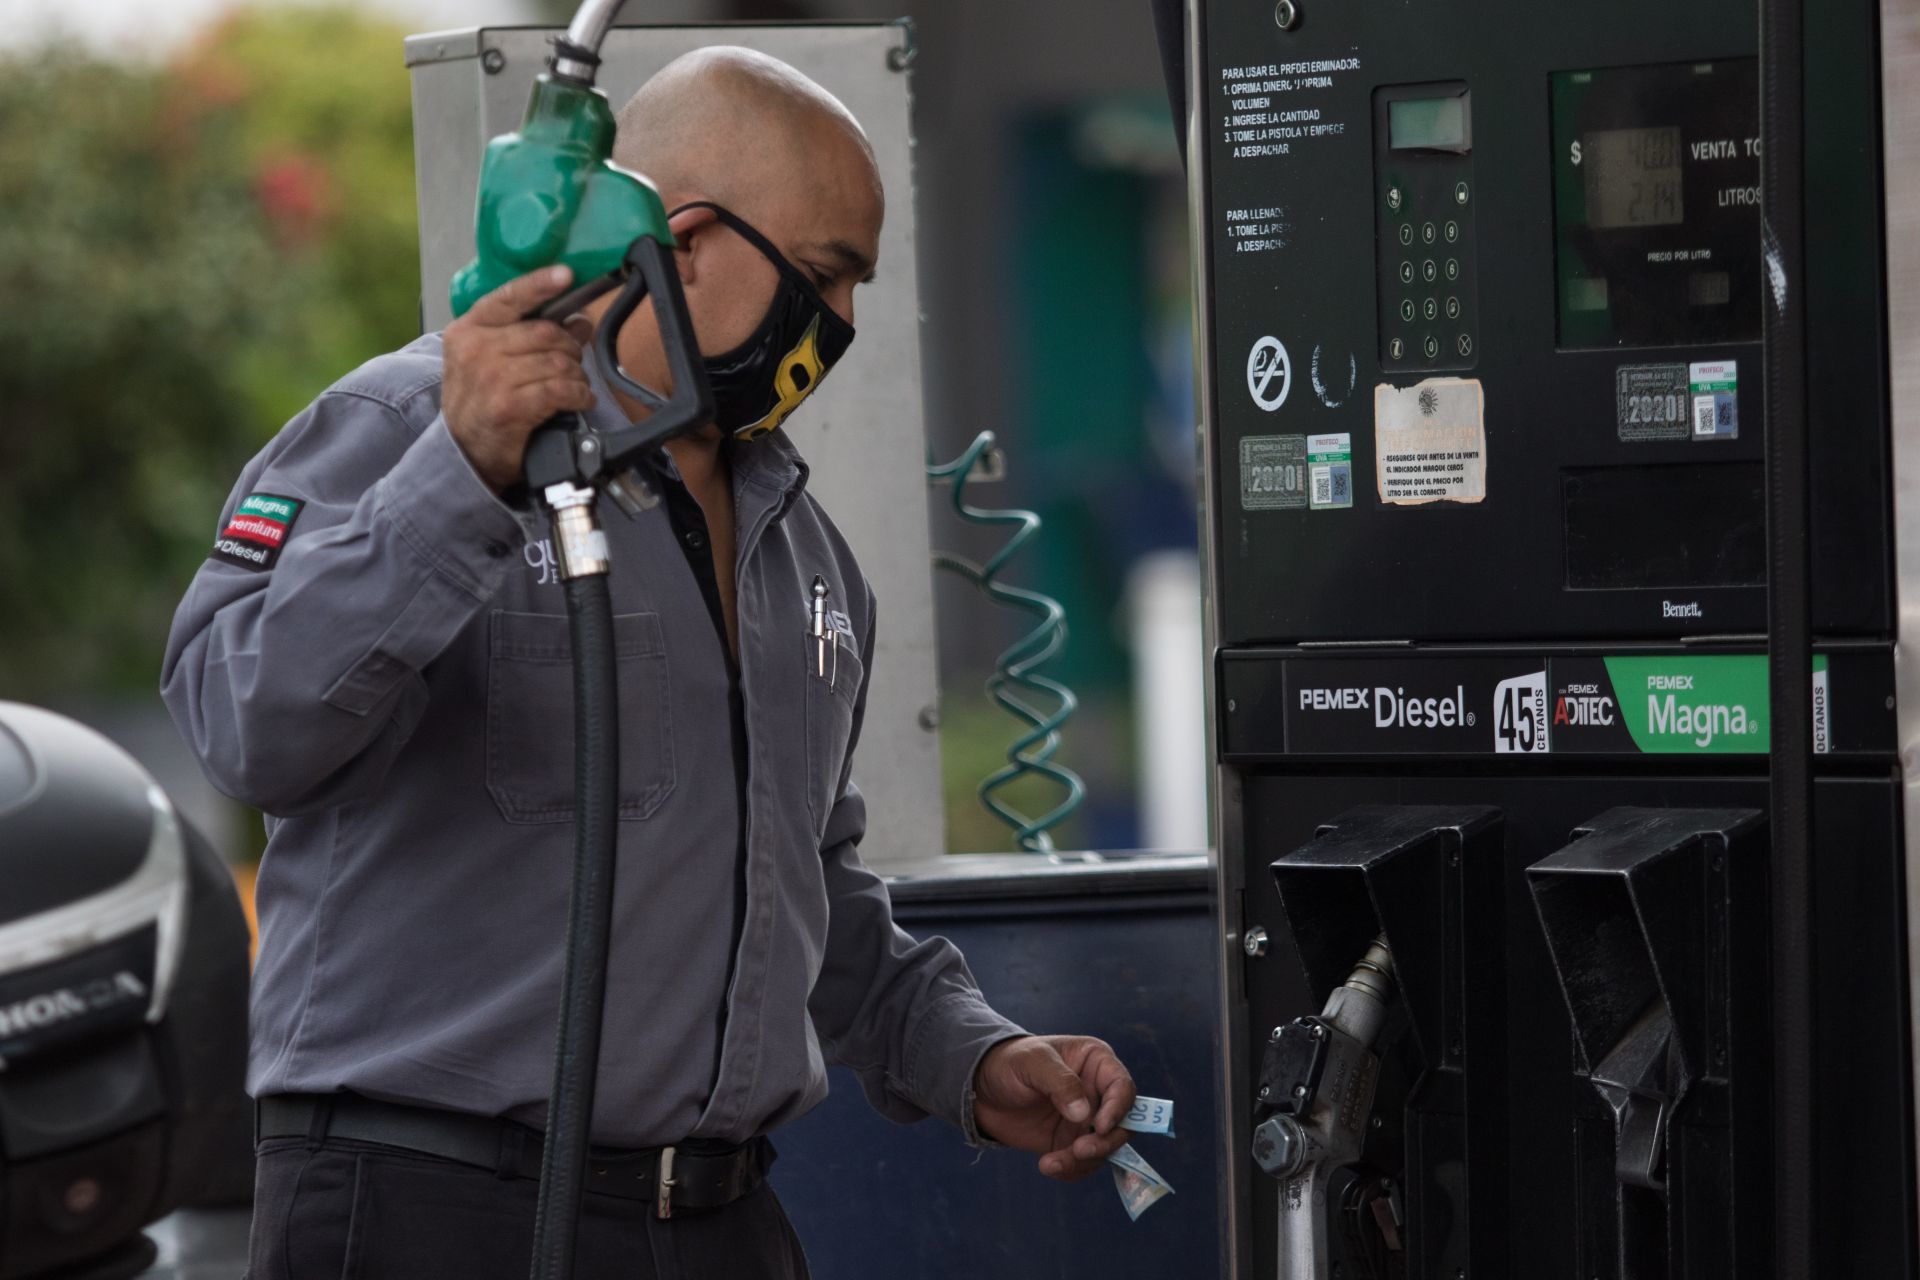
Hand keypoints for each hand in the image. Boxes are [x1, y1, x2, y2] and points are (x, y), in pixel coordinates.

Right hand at [442, 265, 596, 490]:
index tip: (566, 274)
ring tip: (576, 387)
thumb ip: (534, 336)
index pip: (509, 298)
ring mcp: (490, 377)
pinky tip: (580, 401)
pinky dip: (579, 395)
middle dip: (570, 348)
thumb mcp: (496, 361)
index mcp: (468, 330)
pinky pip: (560, 389)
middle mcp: (475, 349)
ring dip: (577, 376)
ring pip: (557, 362)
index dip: (541, 284)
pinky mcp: (508, 405)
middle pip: (546, 332)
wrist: (464, 451)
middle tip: (574, 362)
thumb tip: (580, 320)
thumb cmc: (482, 401)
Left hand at [972, 1035, 1136, 1181]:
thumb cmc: (1009, 1062)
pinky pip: (1082, 1164)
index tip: (1099, 1126)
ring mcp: (1086, 1121)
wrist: (981, 1088)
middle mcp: (1098, 1093)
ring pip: (1103, 1149)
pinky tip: (1047, 1165)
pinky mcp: (1070, 1143)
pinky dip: (1070, 1170)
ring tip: (1050, 1163)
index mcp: (1096, 1063)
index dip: (1118, 1108)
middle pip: (1122, 1124)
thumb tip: (1083, 1113)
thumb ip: (1060, 1082)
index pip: (1122, 1087)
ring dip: (1083, 1161)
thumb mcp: (1032, 1062)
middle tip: (1079, 1151)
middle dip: (1105, 1142)